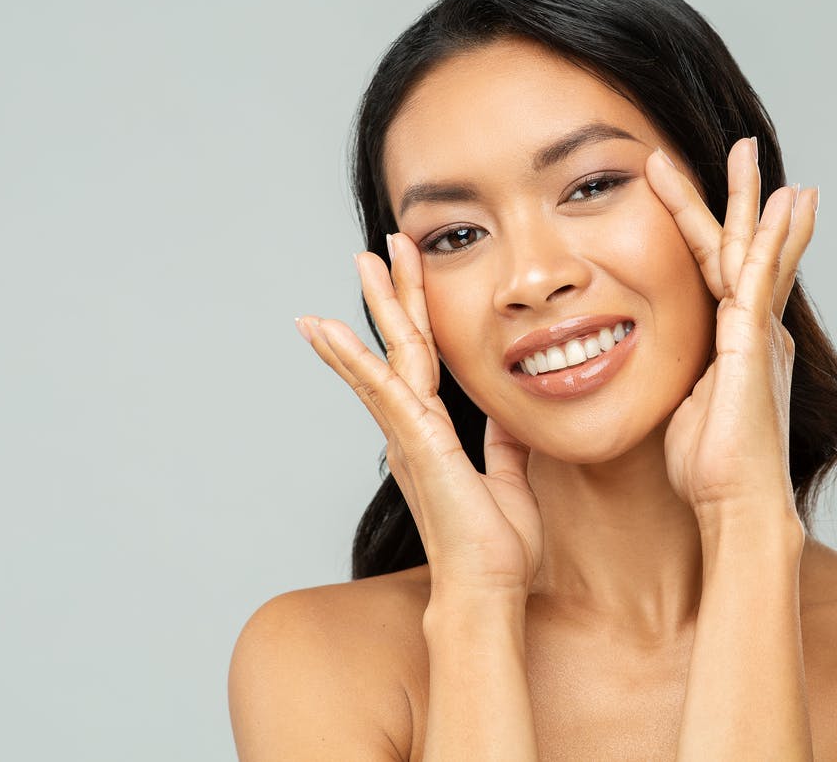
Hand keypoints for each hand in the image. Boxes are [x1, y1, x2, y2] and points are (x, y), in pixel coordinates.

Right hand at [296, 233, 543, 599]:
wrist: (486, 590)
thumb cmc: (494, 548)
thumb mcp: (510, 480)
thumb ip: (503, 445)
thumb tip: (509, 415)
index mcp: (434, 432)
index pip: (424, 358)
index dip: (417, 314)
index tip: (410, 274)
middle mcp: (413, 428)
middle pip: (400, 345)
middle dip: (392, 293)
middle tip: (378, 246)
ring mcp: (409, 434)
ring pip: (386, 356)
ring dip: (373, 306)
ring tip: (359, 261)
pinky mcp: (415, 443)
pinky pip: (382, 390)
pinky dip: (353, 357)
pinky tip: (327, 328)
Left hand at [645, 138, 817, 523]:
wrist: (737, 505)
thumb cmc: (711, 469)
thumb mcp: (687, 409)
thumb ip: (684, 380)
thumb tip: (671, 379)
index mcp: (736, 343)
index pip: (719, 271)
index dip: (708, 229)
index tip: (701, 195)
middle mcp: (755, 331)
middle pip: (745, 249)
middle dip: (742, 198)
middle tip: (743, 151)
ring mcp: (758, 334)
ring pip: (754, 251)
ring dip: (752, 200)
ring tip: (750, 154)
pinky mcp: (754, 343)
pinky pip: (760, 280)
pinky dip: (773, 239)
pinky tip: (782, 205)